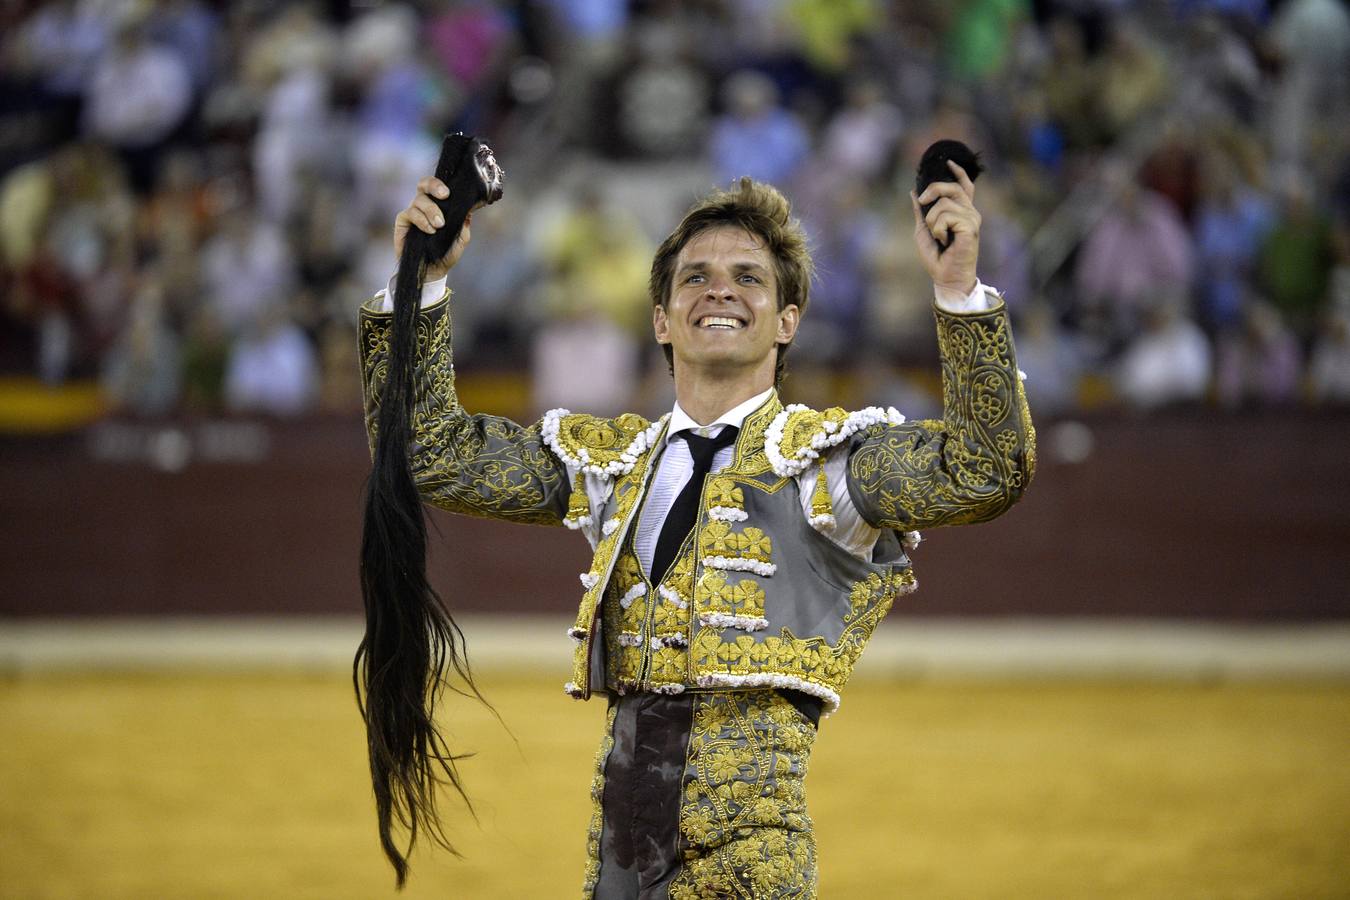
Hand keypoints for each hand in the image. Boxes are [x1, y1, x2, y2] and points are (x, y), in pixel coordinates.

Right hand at [393, 176, 474, 281]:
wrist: (432, 272)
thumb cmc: (446, 253)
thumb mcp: (461, 239)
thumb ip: (464, 225)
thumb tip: (468, 211)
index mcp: (438, 204)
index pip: (436, 185)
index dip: (440, 183)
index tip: (449, 193)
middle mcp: (424, 205)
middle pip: (423, 184)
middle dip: (434, 186)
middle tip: (445, 196)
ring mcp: (413, 212)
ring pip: (419, 201)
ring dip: (431, 211)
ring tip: (439, 225)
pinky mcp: (402, 222)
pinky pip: (409, 214)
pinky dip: (421, 221)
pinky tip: (430, 230)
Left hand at [910, 159, 980, 297]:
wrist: (945, 276)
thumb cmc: (936, 256)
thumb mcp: (923, 229)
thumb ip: (921, 211)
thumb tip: (914, 191)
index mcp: (961, 211)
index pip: (964, 186)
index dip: (958, 172)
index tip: (949, 162)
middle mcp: (969, 212)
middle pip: (952, 187)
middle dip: (934, 190)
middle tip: (923, 200)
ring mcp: (972, 218)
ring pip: (944, 204)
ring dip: (933, 221)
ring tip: (939, 236)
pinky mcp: (970, 227)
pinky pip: (946, 216)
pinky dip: (938, 229)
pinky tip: (944, 240)